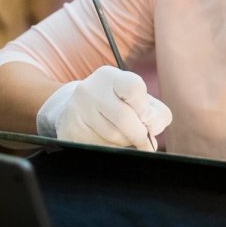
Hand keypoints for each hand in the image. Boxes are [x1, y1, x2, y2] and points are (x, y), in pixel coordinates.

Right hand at [36, 66, 170, 150]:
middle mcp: (90, 90)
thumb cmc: (116, 104)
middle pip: (124, 118)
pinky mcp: (71, 132)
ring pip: (113, 136)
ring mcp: (77, 111)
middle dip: (140, 134)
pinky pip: (101, 147)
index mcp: (109, 76)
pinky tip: (111, 142)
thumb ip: (154, 112)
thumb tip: (153, 131)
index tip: (148, 118)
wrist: (75, 110)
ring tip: (126, 138)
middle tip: (145, 140)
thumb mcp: (136, 98)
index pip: (134, 87)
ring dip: (128, 143)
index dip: (146, 108)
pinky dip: (115, 149)